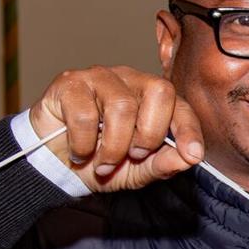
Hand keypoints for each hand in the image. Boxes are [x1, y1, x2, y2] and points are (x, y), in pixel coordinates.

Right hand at [28, 66, 203, 192]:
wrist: (54, 163)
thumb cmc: (99, 160)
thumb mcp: (136, 171)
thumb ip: (162, 164)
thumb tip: (189, 158)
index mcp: (152, 98)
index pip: (180, 105)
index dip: (189, 129)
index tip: (193, 154)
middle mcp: (130, 80)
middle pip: (159, 93)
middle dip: (150, 134)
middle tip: (133, 156)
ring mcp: (99, 77)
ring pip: (122, 106)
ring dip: (114, 147)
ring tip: (103, 162)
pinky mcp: (69, 83)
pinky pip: (85, 114)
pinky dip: (83, 144)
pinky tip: (79, 152)